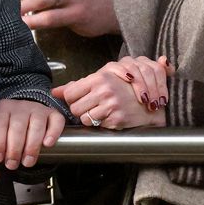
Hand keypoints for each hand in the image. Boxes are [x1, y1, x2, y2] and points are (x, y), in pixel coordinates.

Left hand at [0, 99, 64, 184]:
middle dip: (14, 148)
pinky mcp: (53, 114)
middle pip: (18, 126)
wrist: (27, 120)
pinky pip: (56, 121)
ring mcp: (38, 109)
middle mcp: (20, 107)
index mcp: (2, 110)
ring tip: (27, 162)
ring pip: (36, 124)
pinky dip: (53, 133)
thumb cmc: (9, 134)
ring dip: (32, 146)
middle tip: (12, 164)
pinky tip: (47, 144)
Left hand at [52, 56, 170, 129]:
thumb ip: (77, 85)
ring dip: (90, 118)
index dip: (72, 99)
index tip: (80, 99)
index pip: (70, 93)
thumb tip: (54, 91)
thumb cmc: (123, 88)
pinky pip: (97, 126)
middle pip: (74, 108)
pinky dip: (100, 124)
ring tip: (100, 111)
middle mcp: (104, 91)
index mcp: (99, 78)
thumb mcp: (102, 80)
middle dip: (80, 109)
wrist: (149, 101)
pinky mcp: (116, 119)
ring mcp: (110, 106)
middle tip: (92, 106)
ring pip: (84, 119)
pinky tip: (109, 117)